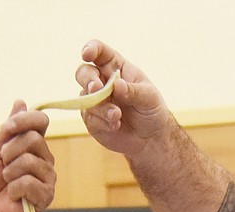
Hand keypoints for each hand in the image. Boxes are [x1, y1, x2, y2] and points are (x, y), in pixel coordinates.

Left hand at [0, 102, 55, 211]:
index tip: (7, 128)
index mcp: (32, 144)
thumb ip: (7, 130)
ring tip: (6, 182)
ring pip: (30, 160)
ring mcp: (47, 176)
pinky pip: (28, 182)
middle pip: (34, 139)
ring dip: (9, 172)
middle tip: (3, 165)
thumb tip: (20, 102)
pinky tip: (12, 195)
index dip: (25, 119)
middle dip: (10, 151)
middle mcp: (43, 157)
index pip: (40, 120)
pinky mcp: (46, 195)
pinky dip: (13, 189)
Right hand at [76, 40, 171, 157]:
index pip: (99, 52)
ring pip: (85, 98)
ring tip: (117, 116)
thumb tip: (117, 84)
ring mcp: (95, 101)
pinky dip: (101, 121)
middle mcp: (102, 81)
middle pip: (83, 72)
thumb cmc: (151, 110)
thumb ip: (133, 90)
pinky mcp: (92, 119)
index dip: (91, 49)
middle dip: (88, 80)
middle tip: (96, 89)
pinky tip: (116, 125)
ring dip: (100, 107)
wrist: (150, 139)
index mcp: (116, 68)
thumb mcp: (148, 97)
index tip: (87, 54)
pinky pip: (89, 117)